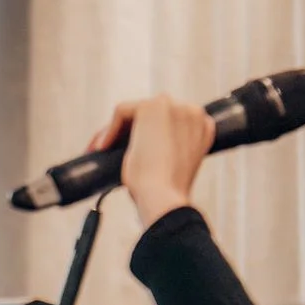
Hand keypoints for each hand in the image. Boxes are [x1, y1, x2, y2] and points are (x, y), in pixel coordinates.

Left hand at [89, 94, 215, 224]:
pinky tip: (102, 147)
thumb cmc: (165, 192)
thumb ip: (167, 150)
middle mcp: (192, 113)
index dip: (146, 136)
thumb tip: (140, 148)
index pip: (169, 124)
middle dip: (127, 131)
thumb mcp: (173, 167)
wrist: (164, 197)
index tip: (130, 151)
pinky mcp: (152, 107)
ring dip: (116, 130)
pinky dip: (109, 129)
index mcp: (201, 128)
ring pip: (135, 113)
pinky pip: (122, 111)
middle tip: (108, 150)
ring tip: (102, 150)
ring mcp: (175, 107)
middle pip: (151, 116)